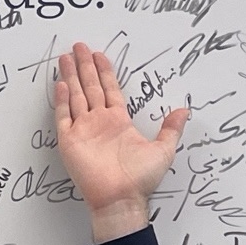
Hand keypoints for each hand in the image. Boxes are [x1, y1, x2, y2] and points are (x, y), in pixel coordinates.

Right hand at [55, 42, 188, 241]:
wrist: (121, 198)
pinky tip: (61, 84)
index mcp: (119, 121)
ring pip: (75, 97)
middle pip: (90, 87)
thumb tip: (184, 110)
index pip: (110, 89)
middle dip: (85, 67)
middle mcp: (99, 122)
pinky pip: (64, 116)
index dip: (104, 71)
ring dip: (71, 77)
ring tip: (66, 58)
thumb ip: (171, 128)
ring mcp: (83, 131)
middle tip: (79, 46)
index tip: (99, 54)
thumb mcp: (163, 149)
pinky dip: (61, 100)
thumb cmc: (140, 179)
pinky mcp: (70, 142)